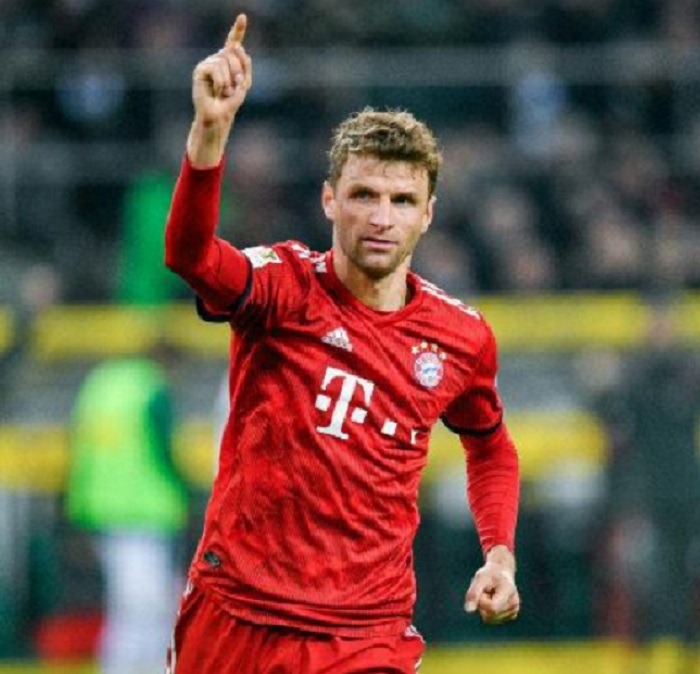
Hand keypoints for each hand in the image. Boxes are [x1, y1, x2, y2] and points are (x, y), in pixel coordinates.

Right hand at [188, 14, 252, 165]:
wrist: (218, 117)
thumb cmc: (230, 104)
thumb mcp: (243, 85)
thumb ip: (244, 66)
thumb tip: (236, 48)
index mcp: (228, 62)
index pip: (232, 43)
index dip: (238, 30)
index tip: (243, 16)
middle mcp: (217, 60)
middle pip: (233, 53)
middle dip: (238, 71)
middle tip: (233, 89)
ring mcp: (207, 64)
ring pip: (225, 60)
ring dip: (229, 80)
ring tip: (224, 92)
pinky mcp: (200, 71)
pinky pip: (216, 68)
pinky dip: (221, 81)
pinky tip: (217, 91)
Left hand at [464, 546, 519, 624]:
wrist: (501, 572)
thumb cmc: (490, 574)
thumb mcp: (480, 578)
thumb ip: (474, 593)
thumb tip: (468, 610)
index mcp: (509, 591)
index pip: (492, 607)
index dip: (481, 601)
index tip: (482, 590)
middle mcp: (514, 604)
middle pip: (490, 614)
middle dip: (482, 604)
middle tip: (486, 591)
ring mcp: (513, 611)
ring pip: (490, 619)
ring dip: (484, 608)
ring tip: (490, 595)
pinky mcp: (510, 616)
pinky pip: (491, 619)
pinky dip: (488, 611)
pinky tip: (493, 600)